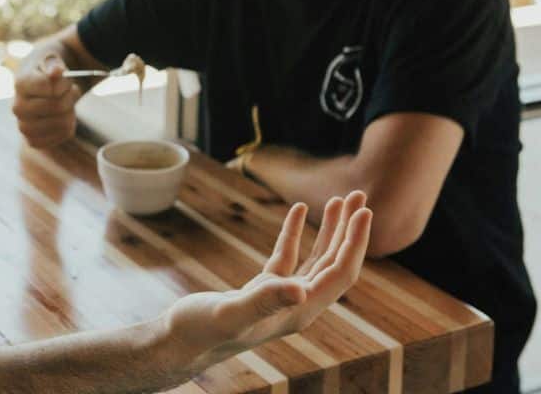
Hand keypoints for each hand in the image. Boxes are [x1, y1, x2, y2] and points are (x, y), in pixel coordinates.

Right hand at [12, 54, 82, 148]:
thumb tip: (55, 72)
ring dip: (71, 112)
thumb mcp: (52, 57)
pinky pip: (61, 137)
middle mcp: (17, 107)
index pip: (52, 88)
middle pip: (57, 107)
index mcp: (20, 84)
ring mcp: (24, 126)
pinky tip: (63, 117)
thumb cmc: (49, 68)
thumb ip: (54, 63)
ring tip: (66, 103)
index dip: (65, 82)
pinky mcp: (33, 140)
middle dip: (70, 96)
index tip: (64, 78)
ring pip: (61, 124)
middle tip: (69, 90)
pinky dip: (69, 127)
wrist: (43, 84)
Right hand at [159, 191, 371, 374]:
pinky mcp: (261, 290)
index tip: (364, 211)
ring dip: (329, 231)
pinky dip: (294, 233)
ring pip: (315, 260)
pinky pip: (288, 257)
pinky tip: (298, 210)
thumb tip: (300, 291)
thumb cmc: (201, 332)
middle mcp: (297, 305)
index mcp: (299, 311)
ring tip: (339, 200)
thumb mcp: (232, 313)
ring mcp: (280, 298)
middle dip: (349, 230)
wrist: (176, 344)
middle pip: (335, 264)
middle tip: (359, 196)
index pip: (340, 273)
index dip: (354, 243)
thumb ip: (265, 301)